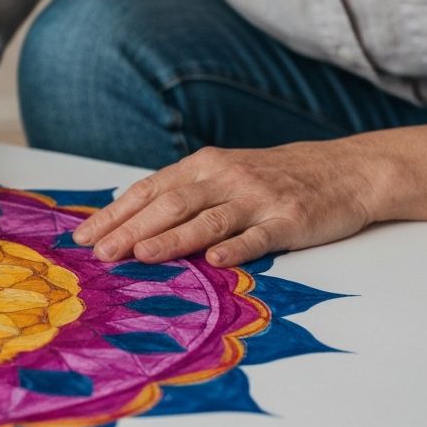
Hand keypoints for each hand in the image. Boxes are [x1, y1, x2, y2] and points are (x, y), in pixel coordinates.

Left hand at [71, 140, 379, 267]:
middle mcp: (225, 178)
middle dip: (132, 229)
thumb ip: (182, 192)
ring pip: (208, 219)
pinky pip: (260, 236)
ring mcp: (257, 198)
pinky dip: (237, 247)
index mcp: (203, 166)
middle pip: (170, 204)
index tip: (85, 237)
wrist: (341, 169)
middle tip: (101, 254)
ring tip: (142, 255)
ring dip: (173, 238)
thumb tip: (127, 217)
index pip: (149, 190)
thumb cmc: (271, 177)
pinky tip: (217, 260)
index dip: (115, 214)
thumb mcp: (222, 174)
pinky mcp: (290, 220)